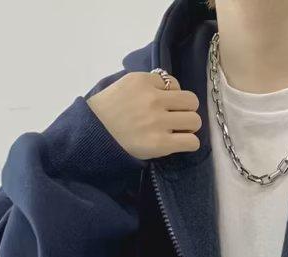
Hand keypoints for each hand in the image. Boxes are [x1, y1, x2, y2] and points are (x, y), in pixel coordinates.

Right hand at [86, 71, 200, 159]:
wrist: (92, 137)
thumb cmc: (106, 112)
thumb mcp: (123, 86)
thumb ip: (146, 85)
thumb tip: (169, 89)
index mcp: (143, 81)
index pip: (173, 83)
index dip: (171, 95)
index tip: (162, 105)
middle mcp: (153, 99)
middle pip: (191, 100)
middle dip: (186, 110)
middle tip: (176, 119)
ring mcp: (158, 122)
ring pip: (195, 120)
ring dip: (189, 127)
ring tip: (178, 132)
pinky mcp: (161, 143)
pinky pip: (192, 141)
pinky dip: (189, 143)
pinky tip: (180, 144)